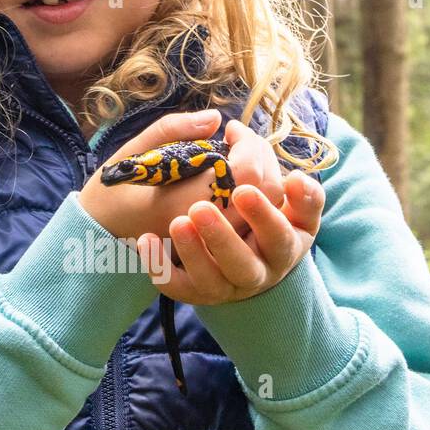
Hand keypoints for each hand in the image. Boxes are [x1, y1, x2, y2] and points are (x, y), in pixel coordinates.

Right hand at [79, 109, 285, 247]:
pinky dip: (256, 194)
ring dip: (263, 174)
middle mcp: (204, 228)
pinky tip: (240, 177)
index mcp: (183, 202)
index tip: (230, 129)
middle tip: (239, 139)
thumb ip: (173, 129)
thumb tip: (216, 118)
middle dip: (261, 155)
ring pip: (264, 209)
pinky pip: (252, 221)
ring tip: (241, 155)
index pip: (245, 173)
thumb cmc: (110, 193)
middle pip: (264, 191)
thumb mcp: (132, 151)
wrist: (96, 238)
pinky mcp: (215, 247)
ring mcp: (212, 242)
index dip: (248, 144)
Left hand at [136, 119, 324, 303]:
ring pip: (211, 280)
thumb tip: (245, 139)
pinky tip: (146, 240)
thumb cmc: (261, 212)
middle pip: (245, 264)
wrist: (239, 253)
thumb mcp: (277, 192)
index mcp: (283, 244)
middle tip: (200, 209)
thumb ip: (268, 163)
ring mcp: (225, 284)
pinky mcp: (196, 291)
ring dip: (192, 252)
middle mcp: (258, 270)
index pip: (278, 233)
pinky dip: (161, 266)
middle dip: (223, 238)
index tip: (243, 187)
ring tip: (177, 222)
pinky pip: (177, 287)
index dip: (264, 210)